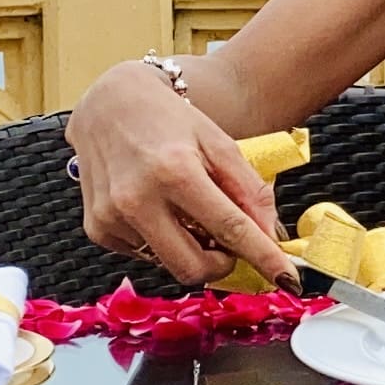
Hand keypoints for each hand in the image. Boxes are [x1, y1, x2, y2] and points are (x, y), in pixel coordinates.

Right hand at [65, 60, 298, 287]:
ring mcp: (112, 217)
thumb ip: (249, 190)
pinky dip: (162, 241)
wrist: (108, 104)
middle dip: (222, 264)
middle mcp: (138, 198)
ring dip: (190, 249)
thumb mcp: (218, 143)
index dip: (262, 257)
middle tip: (229, 243)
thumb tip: (271, 236)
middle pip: (194, 267)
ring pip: (170, 264)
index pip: (229, 228)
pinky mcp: (97, 229)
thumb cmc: (167, 120)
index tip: (288, 280)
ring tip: (186, 212)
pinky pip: (144, 255)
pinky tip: (157, 209)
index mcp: (175, 171)